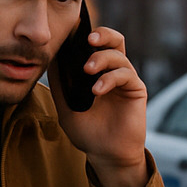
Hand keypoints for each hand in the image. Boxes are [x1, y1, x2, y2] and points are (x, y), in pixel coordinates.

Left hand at [48, 25, 148, 186]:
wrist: (105, 154)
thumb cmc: (87, 132)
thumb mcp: (66, 106)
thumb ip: (60, 84)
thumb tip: (50, 59)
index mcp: (97, 72)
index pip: (95, 45)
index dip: (86, 35)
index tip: (72, 33)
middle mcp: (113, 71)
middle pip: (114, 40)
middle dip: (101, 35)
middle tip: (88, 40)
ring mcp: (125, 79)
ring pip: (118, 54)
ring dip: (101, 58)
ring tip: (87, 71)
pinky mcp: (136, 89)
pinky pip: (125, 74)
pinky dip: (109, 78)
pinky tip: (97, 90)